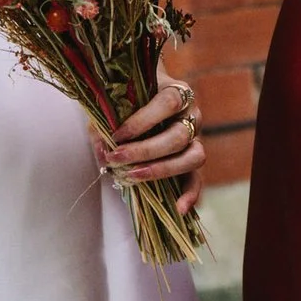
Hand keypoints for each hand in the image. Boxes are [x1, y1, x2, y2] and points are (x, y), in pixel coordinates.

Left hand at [97, 64, 207, 214]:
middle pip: (178, 135)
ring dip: (163, 170)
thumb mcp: (113, 105)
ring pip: (193, 157)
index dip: (143, 121)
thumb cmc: (126, 99)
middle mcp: (192, 114)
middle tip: (117, 158)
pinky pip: (198, 179)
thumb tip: (102, 150)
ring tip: (134, 176)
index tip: (117, 135)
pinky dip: (190, 194)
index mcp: (176, 92)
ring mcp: (196, 138)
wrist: (141, 97)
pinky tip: (178, 209)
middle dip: (145, 150)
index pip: (168, 103)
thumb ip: (105, 124)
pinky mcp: (192, 159)